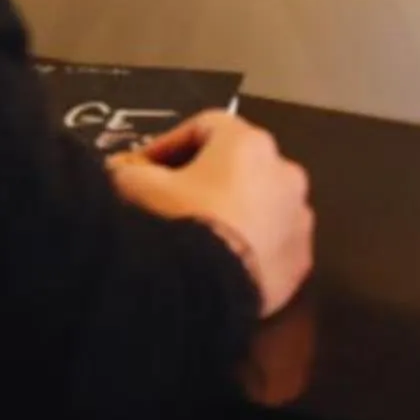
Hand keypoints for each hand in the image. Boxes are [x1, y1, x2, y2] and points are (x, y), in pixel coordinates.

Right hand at [107, 108, 315, 316]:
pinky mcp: (302, 259)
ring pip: (260, 203)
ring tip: (198, 234)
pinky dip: (251, 245)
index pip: (204, 126)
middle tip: (169, 198)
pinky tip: (223, 261)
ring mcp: (299, 217)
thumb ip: (127, 170)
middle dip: (203, 177)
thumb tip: (117, 170)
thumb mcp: (138, 188)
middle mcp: (284, 171)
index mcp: (249, 142)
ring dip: (232, 210)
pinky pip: (273, 242)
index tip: (143, 167)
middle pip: (237, 164)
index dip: (168, 144)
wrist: (208, 292)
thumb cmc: (178, 223)